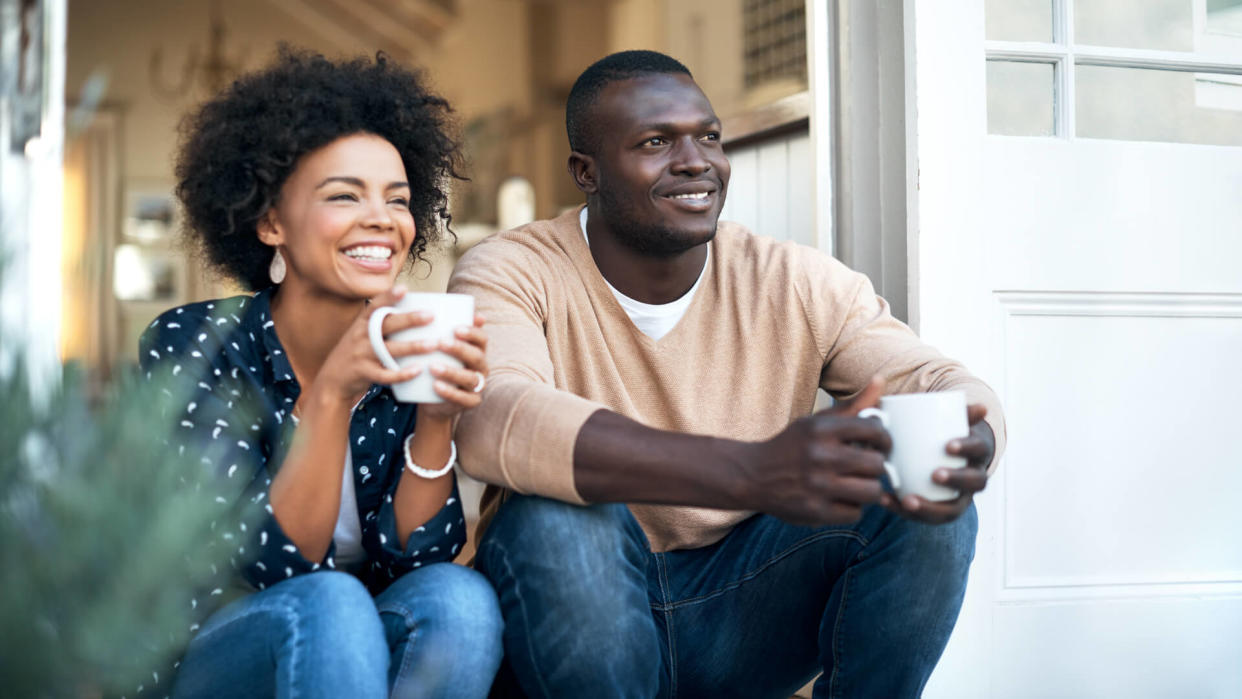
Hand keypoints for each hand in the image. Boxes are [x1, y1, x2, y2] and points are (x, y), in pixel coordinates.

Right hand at [308, 286, 431, 405]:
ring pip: (389, 349)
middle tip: (430, 315)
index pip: (375, 306)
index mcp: (362, 324)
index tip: (404, 288)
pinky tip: (418, 370)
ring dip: (412, 346)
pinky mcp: (363, 373)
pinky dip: (402, 374)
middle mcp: (360, 336)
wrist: (332, 380)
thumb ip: (381, 325)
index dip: (388, 296)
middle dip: (409, 319)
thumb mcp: (363, 335)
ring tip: (432, 344)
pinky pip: (385, 374)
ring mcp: (361, 354)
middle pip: (386, 325)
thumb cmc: (357, 354)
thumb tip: (414, 312)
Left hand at [415, 312, 488, 420]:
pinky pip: (464, 399)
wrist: (433, 399)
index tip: (455, 328)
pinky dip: (450, 392)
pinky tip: (436, 386)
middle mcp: (481, 367)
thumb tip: (439, 306)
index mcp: (477, 350)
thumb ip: (440, 329)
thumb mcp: (438, 348)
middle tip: (440, 343)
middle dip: (459, 349)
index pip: (482, 339)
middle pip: (476, 356)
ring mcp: (478, 386)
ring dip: (452, 372)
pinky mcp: (471, 402)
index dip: (472, 333)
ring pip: (470, 378)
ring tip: (433, 367)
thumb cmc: (436, 365)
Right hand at [744, 377, 891, 525]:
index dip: (884, 439)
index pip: (875, 431)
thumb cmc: (793, 447)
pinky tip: (840, 498)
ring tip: (857, 484)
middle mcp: (819, 456)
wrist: (753, 476)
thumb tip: (881, 380)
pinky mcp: (815, 511)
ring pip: (871, 492)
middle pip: (877, 465)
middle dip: (876, 466)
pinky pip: (855, 513)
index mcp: (821, 430)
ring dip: (868, 489)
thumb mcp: (817, 422)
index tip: (879, 444)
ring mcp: (817, 486)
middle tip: (867, 467)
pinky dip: (852, 507)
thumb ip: (853, 405)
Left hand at [879, 404, 993, 523]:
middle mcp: (973, 478)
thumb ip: (952, 408)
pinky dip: (905, 510)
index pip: (979, 450)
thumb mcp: (949, 419)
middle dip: (956, 480)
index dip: (967, 448)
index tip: (947, 445)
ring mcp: (958, 498)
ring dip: (930, 507)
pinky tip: (885, 500)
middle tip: (934, 474)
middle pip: (974, 483)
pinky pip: (925, 517)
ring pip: (951, 509)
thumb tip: (972, 405)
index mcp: (977, 452)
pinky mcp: (938, 510)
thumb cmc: (943, 432)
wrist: (947, 454)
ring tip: (907, 500)